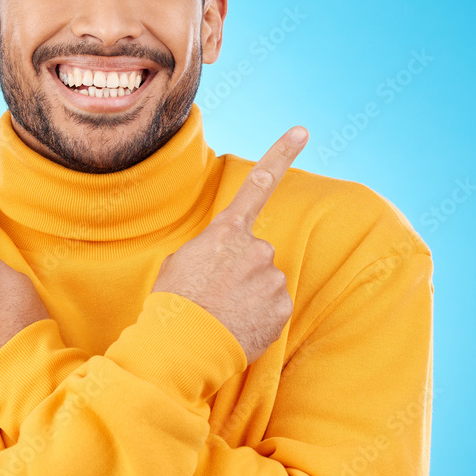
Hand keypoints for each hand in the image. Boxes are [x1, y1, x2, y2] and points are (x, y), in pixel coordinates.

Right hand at [151, 126, 308, 364]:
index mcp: (226, 232)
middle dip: (243, 271)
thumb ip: (210, 251)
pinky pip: (275, 307)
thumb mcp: (179, 263)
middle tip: (216, 294)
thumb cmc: (173, 303)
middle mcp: (256, 248)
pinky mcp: (282, 307)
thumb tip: (225, 262)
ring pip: (267, 281)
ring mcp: (272, 277)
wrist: (184, 344)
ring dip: (251, 295)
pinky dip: (261, 317)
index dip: (281, 154)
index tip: (302, 131)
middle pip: (257, 253)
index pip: (258, 185)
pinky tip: (239, 326)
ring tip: (224, 313)